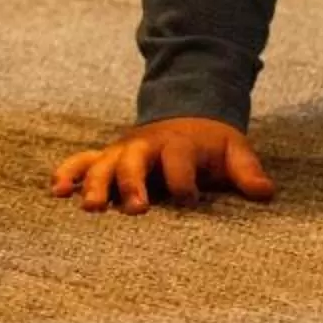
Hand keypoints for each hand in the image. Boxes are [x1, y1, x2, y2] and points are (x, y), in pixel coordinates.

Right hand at [51, 116, 275, 213]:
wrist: (186, 113)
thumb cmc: (212, 145)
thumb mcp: (234, 150)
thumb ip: (246, 171)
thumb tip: (266, 192)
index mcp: (179, 145)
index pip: (179, 162)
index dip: (184, 181)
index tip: (189, 200)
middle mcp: (147, 146)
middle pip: (135, 162)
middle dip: (132, 183)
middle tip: (135, 209)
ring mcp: (123, 151)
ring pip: (104, 164)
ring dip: (95, 183)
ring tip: (89, 208)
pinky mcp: (108, 156)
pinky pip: (82, 161)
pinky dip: (68, 172)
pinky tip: (56, 190)